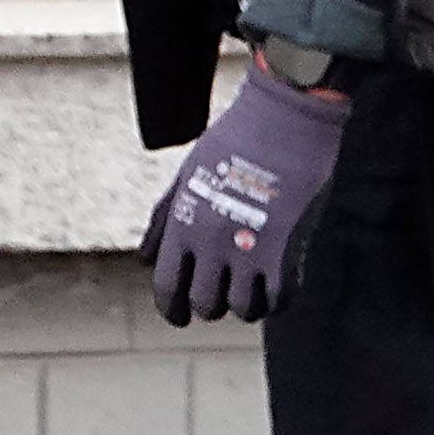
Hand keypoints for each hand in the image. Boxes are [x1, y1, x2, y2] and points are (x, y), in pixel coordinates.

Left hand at [141, 61, 352, 324]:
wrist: (284, 118)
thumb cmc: (234, 141)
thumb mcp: (187, 176)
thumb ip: (165, 220)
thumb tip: (145, 260)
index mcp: (183, 224)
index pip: (166, 288)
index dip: (172, 309)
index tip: (180, 316)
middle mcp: (212, 243)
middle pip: (206, 305)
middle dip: (211, 303)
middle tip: (223, 290)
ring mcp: (251, 250)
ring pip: (243, 310)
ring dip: (246, 303)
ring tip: (252, 283)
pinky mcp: (288, 252)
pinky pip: (280, 300)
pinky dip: (277, 298)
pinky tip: (277, 280)